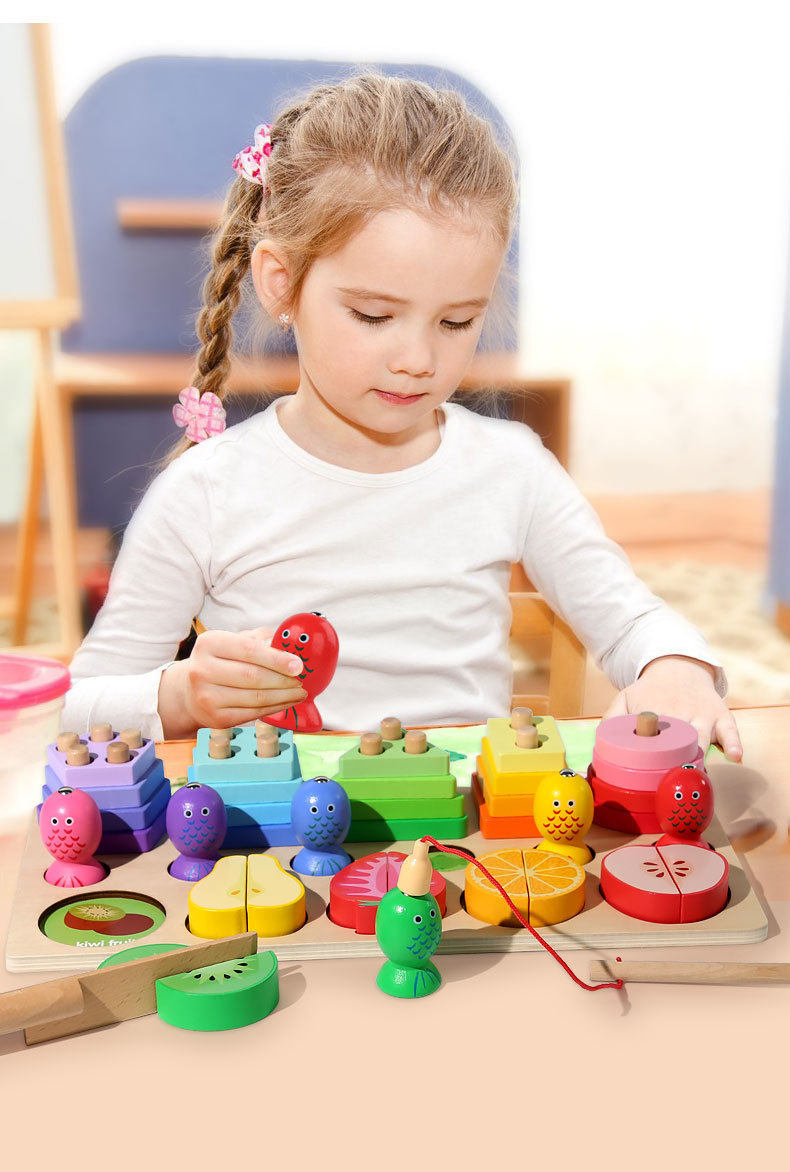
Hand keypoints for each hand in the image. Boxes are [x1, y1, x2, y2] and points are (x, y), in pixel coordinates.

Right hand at [158, 626, 306, 737]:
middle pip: (253, 676)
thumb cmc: (221, 661)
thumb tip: (290, 644)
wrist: (191, 691)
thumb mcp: (234, 642)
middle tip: (302, 680)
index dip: (276, 658)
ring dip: (284, 696)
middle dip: (283, 679)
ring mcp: (206, 696)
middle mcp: (202, 670)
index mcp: (209, 643)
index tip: (298, 664)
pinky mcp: (215, 718)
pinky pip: (252, 713)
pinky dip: (275, 708)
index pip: (248, 649)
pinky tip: (287, 702)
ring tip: (300, 692)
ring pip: (255, 697)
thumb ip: (261, 640)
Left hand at [602, 655, 742, 762]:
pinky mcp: (721, 715)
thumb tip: (601, 744)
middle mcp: (680, 712)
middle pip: (678, 738)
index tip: (647, 767)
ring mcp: (703, 714)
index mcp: (655, 710)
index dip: (649, 751)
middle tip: (672, 777)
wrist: (679, 668)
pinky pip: (730, 730)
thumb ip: (612, 719)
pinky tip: (734, 757)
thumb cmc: (650, 691)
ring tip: (695, 773)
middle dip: (676, 756)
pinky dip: (734, 743)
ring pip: (702, 736)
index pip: (650, 733)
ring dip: (699, 755)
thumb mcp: (626, 697)